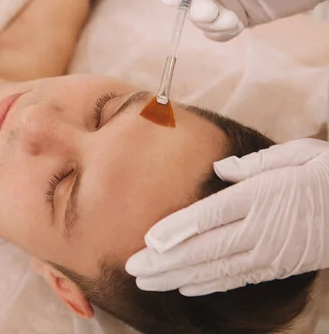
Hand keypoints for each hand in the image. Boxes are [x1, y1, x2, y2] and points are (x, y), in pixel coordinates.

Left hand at [125, 138, 328, 295]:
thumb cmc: (324, 173)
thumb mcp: (295, 155)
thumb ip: (253, 164)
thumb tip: (218, 168)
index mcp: (259, 197)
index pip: (210, 216)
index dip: (177, 230)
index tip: (148, 241)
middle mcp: (260, 228)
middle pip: (205, 249)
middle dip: (165, 262)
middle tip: (132, 269)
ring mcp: (269, 252)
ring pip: (216, 269)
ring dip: (178, 277)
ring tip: (147, 282)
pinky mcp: (277, 267)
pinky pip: (237, 278)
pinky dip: (209, 284)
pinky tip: (184, 287)